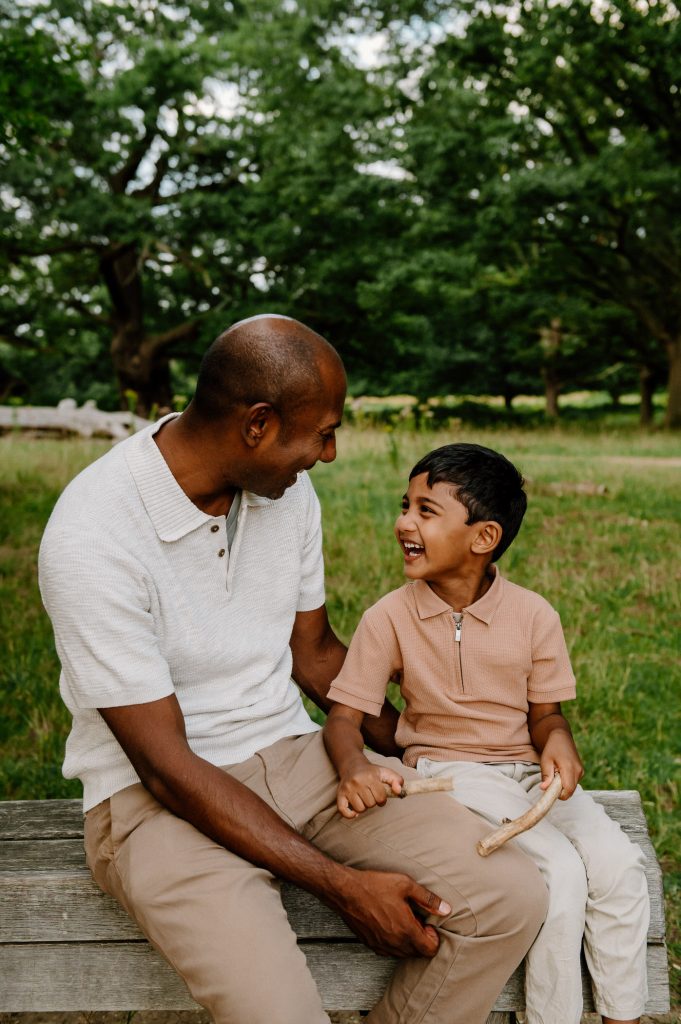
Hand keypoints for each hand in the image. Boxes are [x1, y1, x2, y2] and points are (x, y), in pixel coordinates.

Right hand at [333, 866, 450, 957]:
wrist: (346, 891)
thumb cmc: (374, 886)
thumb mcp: (405, 885)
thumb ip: (428, 898)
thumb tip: (446, 909)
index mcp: (406, 930)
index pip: (430, 949)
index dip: (433, 937)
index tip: (427, 922)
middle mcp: (395, 943)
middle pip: (418, 953)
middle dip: (422, 939)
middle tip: (416, 919)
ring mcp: (381, 946)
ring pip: (404, 954)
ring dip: (409, 942)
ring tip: (403, 920)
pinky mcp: (371, 945)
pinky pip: (389, 952)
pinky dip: (395, 943)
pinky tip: (390, 924)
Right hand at [337, 760, 403, 817]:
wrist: (352, 766)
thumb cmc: (371, 772)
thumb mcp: (386, 772)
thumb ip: (397, 780)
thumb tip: (399, 791)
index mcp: (370, 777)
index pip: (380, 797)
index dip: (382, 799)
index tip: (380, 795)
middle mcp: (357, 782)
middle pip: (370, 804)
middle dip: (373, 802)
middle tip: (370, 795)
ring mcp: (347, 789)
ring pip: (360, 809)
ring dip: (364, 807)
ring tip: (363, 799)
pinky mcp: (339, 794)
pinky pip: (343, 811)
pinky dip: (350, 815)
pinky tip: (355, 812)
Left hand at [540, 730, 583, 798]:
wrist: (561, 737)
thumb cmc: (552, 748)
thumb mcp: (545, 760)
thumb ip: (546, 775)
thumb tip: (544, 789)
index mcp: (569, 767)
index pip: (568, 789)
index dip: (559, 794)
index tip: (550, 791)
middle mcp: (578, 770)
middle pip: (570, 790)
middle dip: (559, 790)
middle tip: (550, 780)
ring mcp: (581, 771)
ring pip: (572, 788)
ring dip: (562, 786)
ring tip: (555, 773)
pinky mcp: (581, 772)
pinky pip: (573, 783)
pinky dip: (566, 782)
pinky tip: (560, 772)